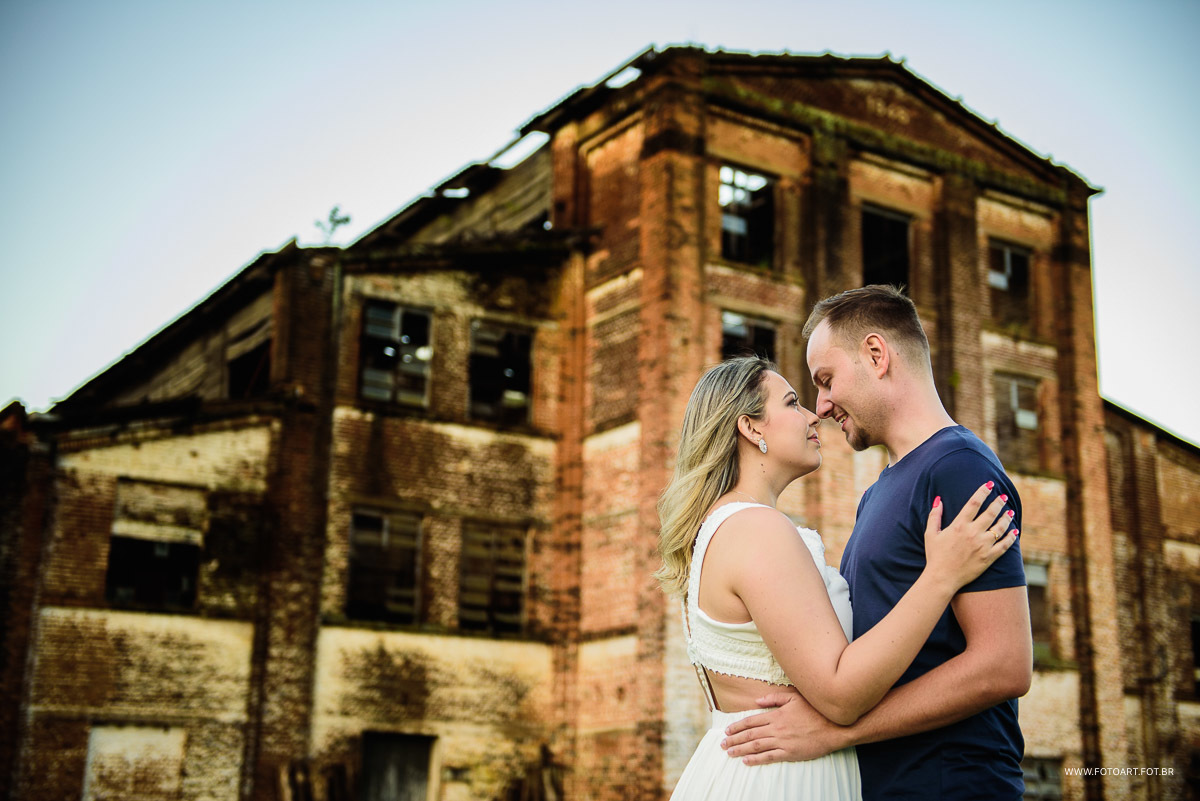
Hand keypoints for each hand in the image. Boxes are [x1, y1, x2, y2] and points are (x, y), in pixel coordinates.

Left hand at [719, 691, 845, 764]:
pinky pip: (769, 757)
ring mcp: (783, 741)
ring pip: (756, 746)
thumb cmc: (815, 710)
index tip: (727, 731)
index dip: (737, 726)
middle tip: (723, 744)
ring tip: (730, 752)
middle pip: (750, 735)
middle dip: (734, 739)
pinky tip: (746, 761)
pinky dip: (756, 759)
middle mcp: (776, 728)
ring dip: (741, 749)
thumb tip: (757, 701)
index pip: (751, 721)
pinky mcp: (790, 753)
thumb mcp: (794, 698)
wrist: (833, 727)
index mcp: (776, 715)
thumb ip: (775, 698)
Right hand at [924, 483, 1017, 591]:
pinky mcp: (989, 558)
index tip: (989, 484)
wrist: (942, 578)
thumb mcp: (930, 534)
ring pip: (1000, 528)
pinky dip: (1011, 537)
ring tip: (1010, 511)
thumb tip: (938, 499)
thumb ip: (935, 516)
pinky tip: (1015, 531)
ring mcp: (983, 546)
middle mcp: (973, 533)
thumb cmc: (935, 556)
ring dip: (1006, 518)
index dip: (983, 492)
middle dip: (998, 502)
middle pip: (990, 513)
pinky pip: (1004, 545)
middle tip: (1003, 496)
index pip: (974, 503)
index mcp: (959, 525)